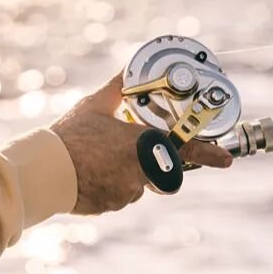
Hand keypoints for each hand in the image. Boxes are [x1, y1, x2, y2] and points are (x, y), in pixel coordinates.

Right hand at [49, 71, 232, 215]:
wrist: (46, 170)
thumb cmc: (71, 135)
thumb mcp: (95, 105)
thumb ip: (118, 88)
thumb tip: (128, 69)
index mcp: (141, 144)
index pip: (184, 149)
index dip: (208, 154)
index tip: (226, 160)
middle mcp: (140, 171)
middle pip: (159, 169)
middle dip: (149, 160)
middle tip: (124, 150)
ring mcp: (127, 192)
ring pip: (138, 182)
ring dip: (126, 172)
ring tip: (98, 159)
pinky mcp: (112, 205)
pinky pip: (120, 194)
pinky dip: (111, 184)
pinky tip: (91, 173)